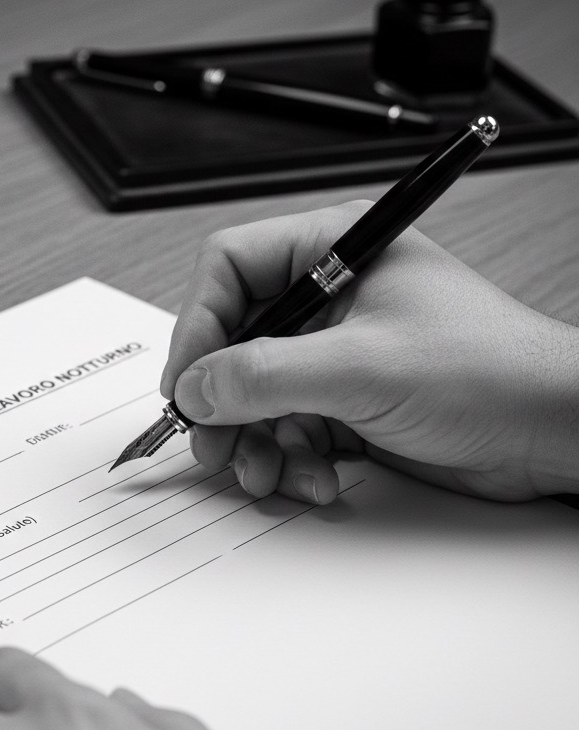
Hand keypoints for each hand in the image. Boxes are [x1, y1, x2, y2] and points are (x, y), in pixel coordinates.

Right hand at [162, 202, 578, 502]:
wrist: (552, 432)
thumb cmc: (490, 370)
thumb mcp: (362, 368)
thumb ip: (266, 376)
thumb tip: (195, 387)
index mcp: (333, 251)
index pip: (230, 269)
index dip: (198, 324)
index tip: (186, 382)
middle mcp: (328, 296)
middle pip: (235, 338)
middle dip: (222, 399)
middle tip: (212, 443)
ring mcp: (335, 351)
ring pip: (254, 392)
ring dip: (252, 440)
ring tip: (265, 473)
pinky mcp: (345, 399)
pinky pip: (286, 426)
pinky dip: (287, 457)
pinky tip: (310, 478)